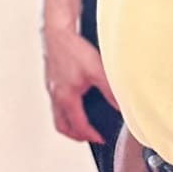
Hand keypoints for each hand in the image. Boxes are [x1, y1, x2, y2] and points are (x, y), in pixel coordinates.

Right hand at [42, 24, 117, 144]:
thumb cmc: (73, 49)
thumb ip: (110, 91)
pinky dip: (66, 110)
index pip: (78, 125)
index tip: (100, 139)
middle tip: (89, 137)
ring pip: (57, 116)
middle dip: (76, 135)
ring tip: (82, 124)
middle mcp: (56, 96)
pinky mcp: (50, 81)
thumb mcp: (97, 70)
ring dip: (69, 123)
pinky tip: (76, 102)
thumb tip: (121, 106)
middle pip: (62, 126)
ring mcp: (51, 89)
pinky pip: (56, 104)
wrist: (57, 32)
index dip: (91, 135)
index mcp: (66, 97)